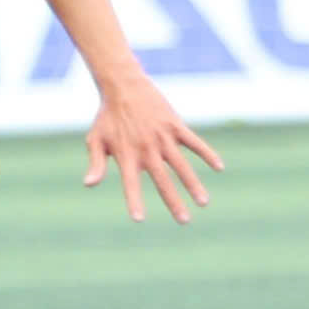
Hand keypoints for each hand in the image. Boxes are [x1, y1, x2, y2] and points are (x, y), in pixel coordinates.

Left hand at [85, 80, 223, 222]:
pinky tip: (219, 167)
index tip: (139, 219)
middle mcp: (146, 148)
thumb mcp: (95, 140)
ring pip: (182, 164)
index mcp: (126, 155)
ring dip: (193, 184)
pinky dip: (207, 153)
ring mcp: (162, 136)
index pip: (130, 183)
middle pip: (162, 180)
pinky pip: (194, 142)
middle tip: (184, 222)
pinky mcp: (175, 125)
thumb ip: (95, 164)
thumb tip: (88, 185)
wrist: (122, 86)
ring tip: (203, 202)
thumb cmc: (107, 118)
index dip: (134, 200)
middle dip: (174, 201)